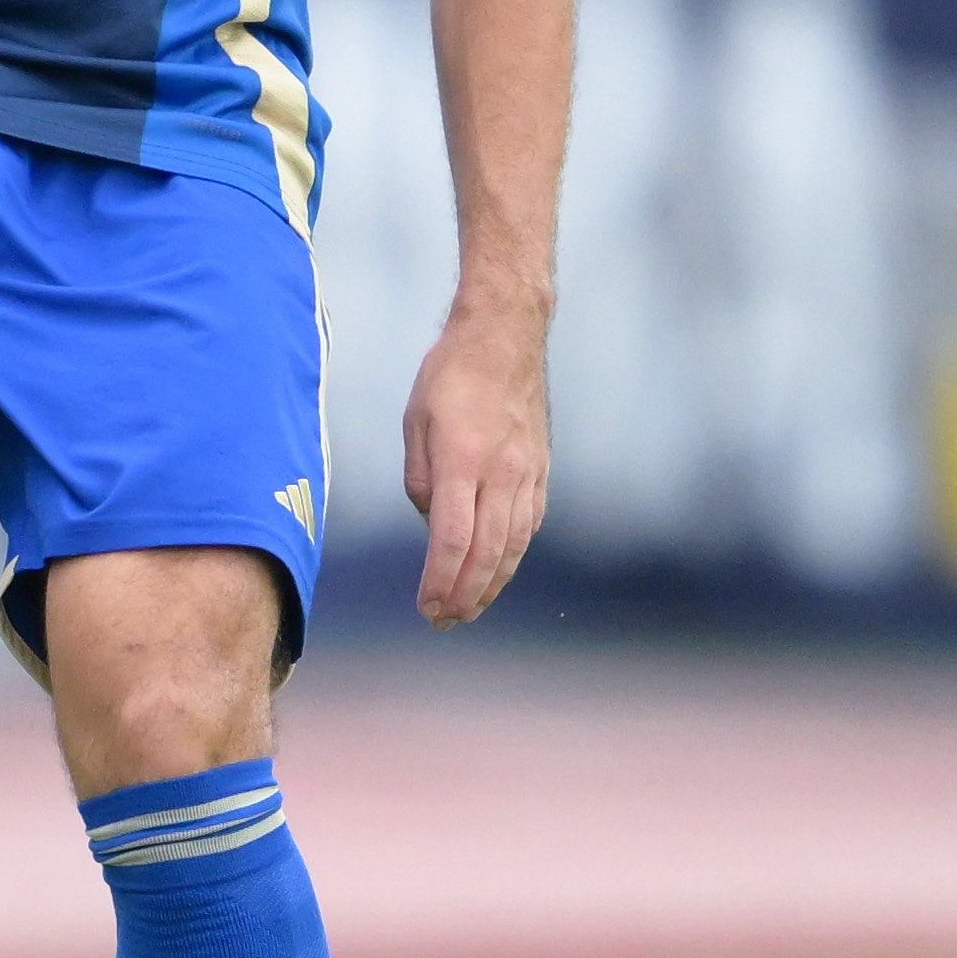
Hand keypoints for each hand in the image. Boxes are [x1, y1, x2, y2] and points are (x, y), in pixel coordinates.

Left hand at [400, 302, 549, 626]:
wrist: (505, 336)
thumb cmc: (450, 374)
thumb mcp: (416, 421)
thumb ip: (421, 478)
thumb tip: (431, 522)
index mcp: (463, 459)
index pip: (452, 538)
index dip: (440, 580)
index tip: (426, 606)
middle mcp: (501, 472)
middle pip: (487, 553)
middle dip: (465, 595)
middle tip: (445, 621)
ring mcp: (527, 473)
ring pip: (514, 545)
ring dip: (492, 584)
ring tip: (470, 609)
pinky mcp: (541, 470)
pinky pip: (529, 524)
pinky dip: (513, 554)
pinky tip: (498, 570)